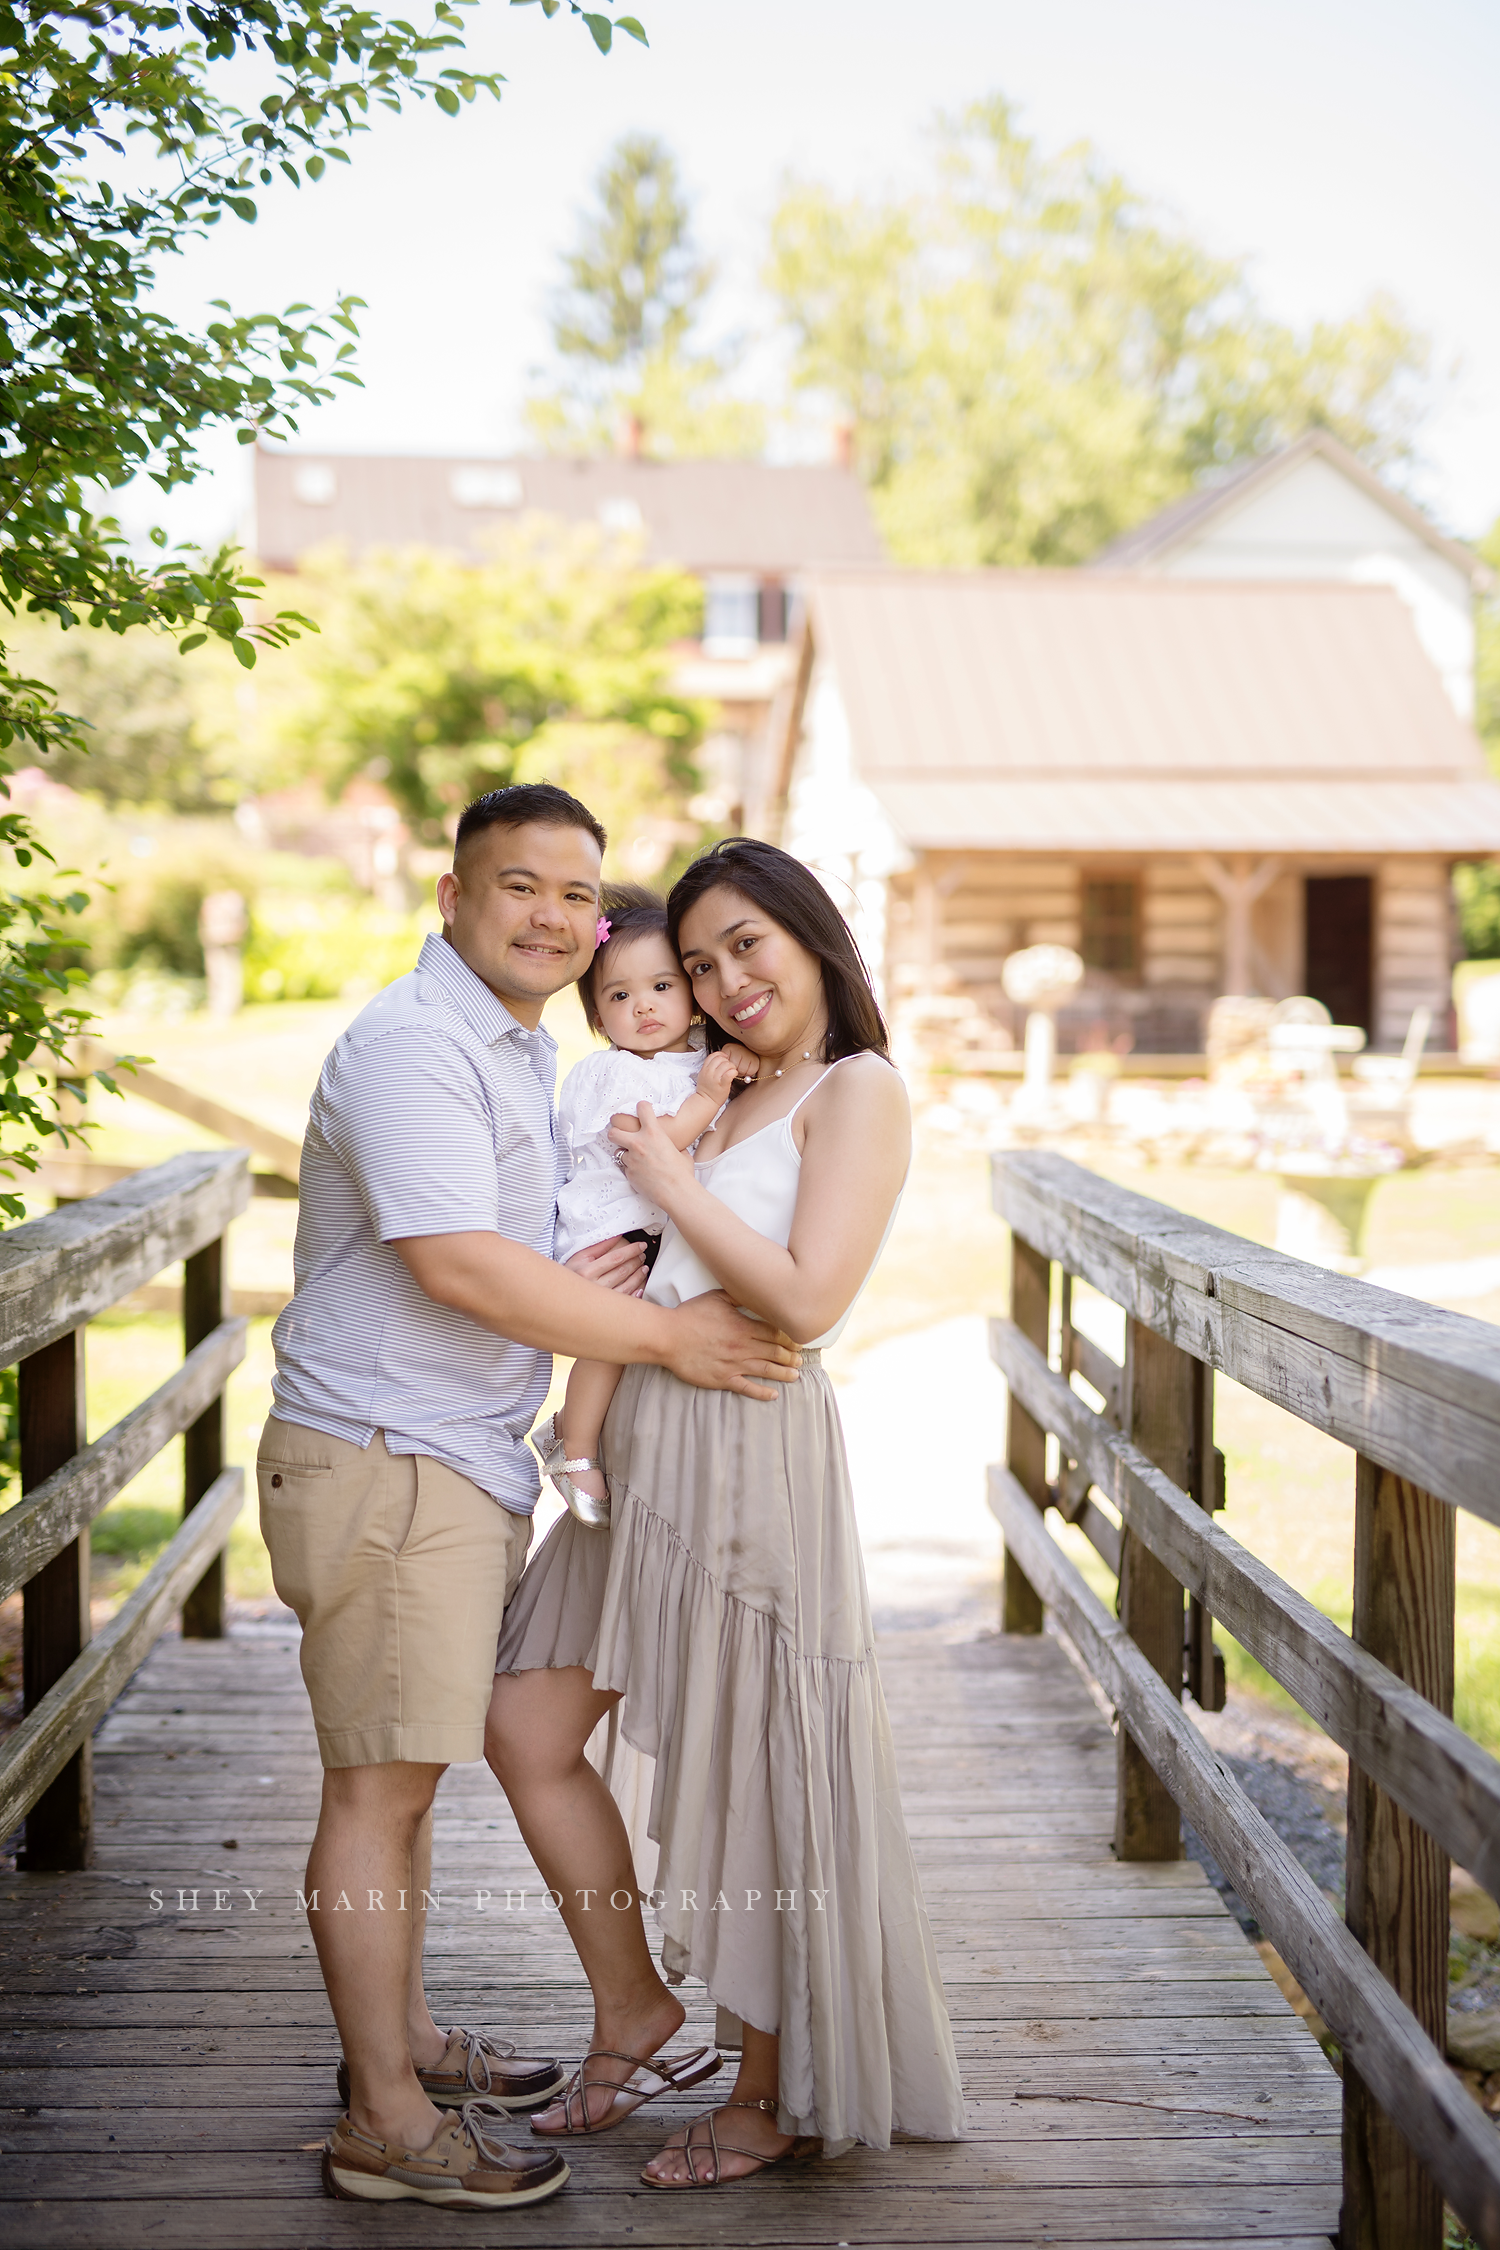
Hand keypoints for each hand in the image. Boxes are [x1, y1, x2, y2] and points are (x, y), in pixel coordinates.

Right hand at [565, 1235, 647, 1297]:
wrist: (560, 1295)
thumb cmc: (570, 1274)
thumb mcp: (580, 1256)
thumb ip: (599, 1246)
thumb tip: (618, 1235)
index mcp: (587, 1271)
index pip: (616, 1258)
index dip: (631, 1251)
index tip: (641, 1246)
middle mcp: (594, 1286)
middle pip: (623, 1271)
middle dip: (637, 1261)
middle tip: (643, 1256)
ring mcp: (600, 1300)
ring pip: (627, 1286)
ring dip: (639, 1276)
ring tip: (644, 1269)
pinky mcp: (605, 1310)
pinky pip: (625, 1301)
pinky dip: (636, 1294)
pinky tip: (640, 1287)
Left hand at [607, 1101, 692, 1206]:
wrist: (677, 1192)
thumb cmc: (682, 1173)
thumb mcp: (681, 1152)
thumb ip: (671, 1145)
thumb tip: (673, 1147)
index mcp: (654, 1133)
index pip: (642, 1109)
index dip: (642, 1108)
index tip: (642, 1110)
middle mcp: (639, 1143)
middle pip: (614, 1131)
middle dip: (617, 1133)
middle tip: (623, 1136)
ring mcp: (632, 1159)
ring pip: (617, 1152)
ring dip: (624, 1153)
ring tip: (634, 1158)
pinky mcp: (629, 1173)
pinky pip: (625, 1168)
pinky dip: (630, 1169)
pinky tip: (640, 1172)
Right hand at [661, 1291, 800, 1398]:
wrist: (668, 1337)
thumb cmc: (690, 1315)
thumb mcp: (717, 1298)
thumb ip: (739, 1296)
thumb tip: (756, 1292)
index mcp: (743, 1326)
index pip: (775, 1333)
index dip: (790, 1337)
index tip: (799, 1340)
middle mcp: (743, 1347)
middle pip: (775, 1352)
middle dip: (791, 1356)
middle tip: (801, 1358)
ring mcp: (734, 1364)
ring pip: (766, 1370)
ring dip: (783, 1373)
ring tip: (796, 1375)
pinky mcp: (723, 1379)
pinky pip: (747, 1388)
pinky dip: (762, 1392)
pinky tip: (773, 1395)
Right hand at [695, 1043, 757, 1101]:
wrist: (705, 1102)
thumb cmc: (706, 1090)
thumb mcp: (703, 1076)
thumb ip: (709, 1067)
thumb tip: (720, 1059)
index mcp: (704, 1069)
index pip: (712, 1056)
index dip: (720, 1055)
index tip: (725, 1058)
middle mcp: (709, 1072)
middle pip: (720, 1059)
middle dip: (727, 1061)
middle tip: (729, 1067)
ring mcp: (715, 1078)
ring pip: (726, 1064)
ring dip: (732, 1067)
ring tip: (732, 1072)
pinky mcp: (722, 1084)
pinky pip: (729, 1073)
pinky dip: (734, 1072)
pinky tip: (734, 1075)